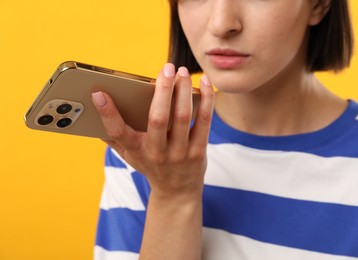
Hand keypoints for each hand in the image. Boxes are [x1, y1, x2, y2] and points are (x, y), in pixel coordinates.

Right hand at [92, 63, 214, 197]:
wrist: (177, 192)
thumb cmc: (150, 166)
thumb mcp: (130, 156)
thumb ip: (114, 136)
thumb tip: (93, 111)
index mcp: (136, 151)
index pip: (117, 132)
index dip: (107, 113)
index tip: (98, 92)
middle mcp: (157, 152)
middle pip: (157, 118)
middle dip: (162, 90)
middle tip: (166, 68)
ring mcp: (179, 153)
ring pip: (183, 117)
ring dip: (183, 91)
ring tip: (181, 72)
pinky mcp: (199, 151)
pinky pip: (203, 121)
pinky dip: (206, 100)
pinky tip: (204, 83)